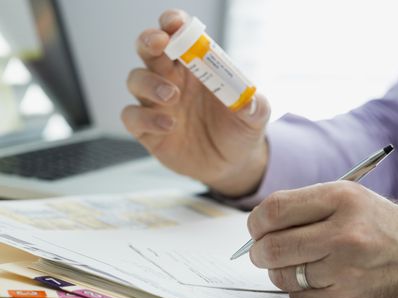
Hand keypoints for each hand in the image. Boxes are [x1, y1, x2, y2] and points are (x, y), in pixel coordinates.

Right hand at [122, 10, 270, 196]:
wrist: (232, 163)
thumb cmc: (240, 130)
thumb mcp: (256, 117)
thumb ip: (255, 106)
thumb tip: (249, 101)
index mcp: (196, 66)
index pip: (178, 35)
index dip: (172, 23)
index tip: (175, 23)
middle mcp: (172, 79)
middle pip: (148, 49)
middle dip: (149, 41)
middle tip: (160, 43)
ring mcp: (157, 104)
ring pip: (136, 80)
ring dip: (150, 83)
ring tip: (172, 96)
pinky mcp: (148, 130)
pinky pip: (133, 117)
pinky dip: (145, 118)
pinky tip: (169, 124)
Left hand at [247, 181, 397, 297]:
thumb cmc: (384, 227)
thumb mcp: (351, 198)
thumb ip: (306, 205)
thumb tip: (260, 223)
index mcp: (341, 198)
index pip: (275, 210)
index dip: (256, 222)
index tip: (257, 228)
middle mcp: (344, 233)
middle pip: (272, 246)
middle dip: (258, 251)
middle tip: (263, 250)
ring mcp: (345, 269)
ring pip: (282, 275)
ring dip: (279, 271)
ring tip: (295, 263)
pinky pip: (298, 296)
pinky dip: (298, 289)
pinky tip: (316, 278)